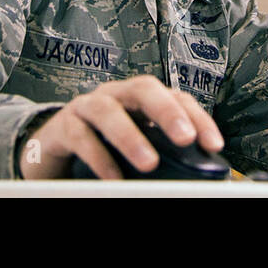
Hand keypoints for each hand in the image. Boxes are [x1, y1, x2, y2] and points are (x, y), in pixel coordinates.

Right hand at [19, 75, 224, 179]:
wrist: (54, 152)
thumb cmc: (103, 147)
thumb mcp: (136, 149)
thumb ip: (161, 154)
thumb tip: (195, 178)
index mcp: (141, 100)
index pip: (175, 97)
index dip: (197, 117)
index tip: (213, 144)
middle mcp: (116, 96)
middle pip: (144, 89)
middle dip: (167, 111)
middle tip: (185, 139)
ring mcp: (87, 107)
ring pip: (108, 110)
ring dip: (130, 136)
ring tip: (149, 164)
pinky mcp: (63, 126)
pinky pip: (80, 136)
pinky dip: (99, 157)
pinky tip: (112, 178)